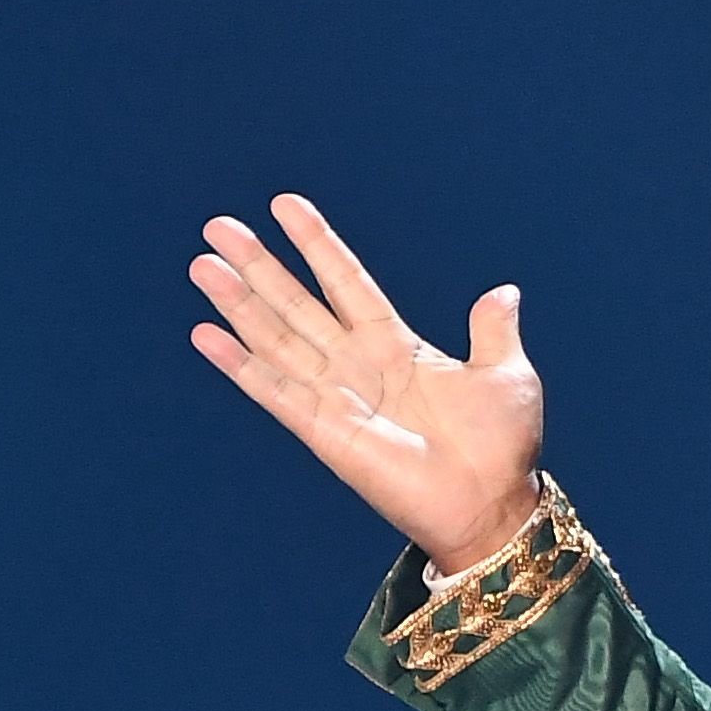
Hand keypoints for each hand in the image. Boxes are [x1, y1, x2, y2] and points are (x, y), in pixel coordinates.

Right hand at [188, 194, 543, 573]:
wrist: (493, 504)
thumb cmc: (503, 448)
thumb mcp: (507, 376)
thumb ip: (493, 331)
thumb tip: (504, 292)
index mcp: (399, 347)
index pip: (348, 283)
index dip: (317, 245)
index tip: (284, 205)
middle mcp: (359, 366)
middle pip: (298, 303)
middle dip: (259, 265)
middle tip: (219, 226)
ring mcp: (337, 396)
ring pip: (276, 337)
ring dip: (238, 303)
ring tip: (203, 265)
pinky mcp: (323, 430)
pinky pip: (273, 390)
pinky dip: (239, 363)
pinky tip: (205, 334)